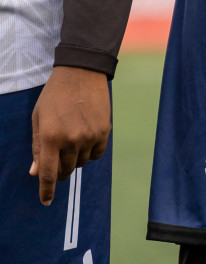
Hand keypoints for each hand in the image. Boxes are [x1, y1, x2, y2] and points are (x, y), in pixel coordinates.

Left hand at [30, 66, 110, 205]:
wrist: (82, 71)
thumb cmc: (55, 94)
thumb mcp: (39, 118)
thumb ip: (38, 147)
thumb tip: (35, 173)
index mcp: (50, 137)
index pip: (48, 174)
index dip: (46, 191)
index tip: (46, 202)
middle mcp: (70, 139)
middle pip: (65, 170)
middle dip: (60, 169)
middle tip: (59, 157)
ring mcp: (89, 136)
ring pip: (81, 162)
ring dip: (75, 157)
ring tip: (72, 137)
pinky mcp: (103, 131)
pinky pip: (96, 154)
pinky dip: (90, 152)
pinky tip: (86, 138)